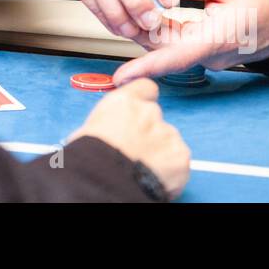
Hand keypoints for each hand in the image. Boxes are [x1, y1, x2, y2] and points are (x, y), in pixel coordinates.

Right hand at [69, 79, 189, 199]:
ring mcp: (168, 133)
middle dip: (148, 133)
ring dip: (159, 152)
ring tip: (142, 168)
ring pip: (168, 140)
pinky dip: (171, 170)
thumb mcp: (88, 130)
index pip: (145, 88)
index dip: (143, 101)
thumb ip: (107, 122)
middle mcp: (149, 112)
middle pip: (155, 118)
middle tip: (135, 150)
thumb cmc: (90, 157)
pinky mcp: (181, 156)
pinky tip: (155, 177)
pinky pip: (178, 161)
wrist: (105, 181)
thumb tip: (104, 133)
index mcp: (124, 102)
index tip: (138, 114)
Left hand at [112, 0, 268, 83]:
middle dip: (138, 30)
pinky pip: (182, 44)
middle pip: (165, 48)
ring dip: (151, 28)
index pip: (176, 56)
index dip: (147, 67)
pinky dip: (166, 30)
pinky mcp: (211, 54)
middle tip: (114, 10)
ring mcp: (213, 57)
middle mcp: (214, 55)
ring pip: (172, 46)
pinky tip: (153, 12)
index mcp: (220, 37)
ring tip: (128, 7)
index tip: (123, 76)